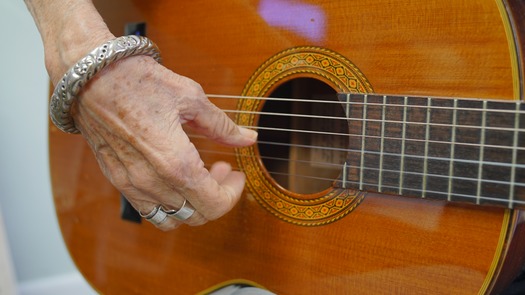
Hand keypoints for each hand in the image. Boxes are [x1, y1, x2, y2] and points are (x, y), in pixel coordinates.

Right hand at [73, 55, 256, 230]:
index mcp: (175, 163)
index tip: (237, 175)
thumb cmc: (139, 81)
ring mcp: (131, 184)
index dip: (233, 193)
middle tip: (221, 168)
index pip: (214, 204)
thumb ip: (222, 126)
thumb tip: (248, 139)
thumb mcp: (191, 98)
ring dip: (193, 203)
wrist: (91, 75)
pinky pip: (148, 210)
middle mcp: (151, 181)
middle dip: (217, 196)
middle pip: (197, 216)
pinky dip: (169, 204)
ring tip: (198, 174)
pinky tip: (174, 177)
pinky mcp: (117, 180)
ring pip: (173, 219)